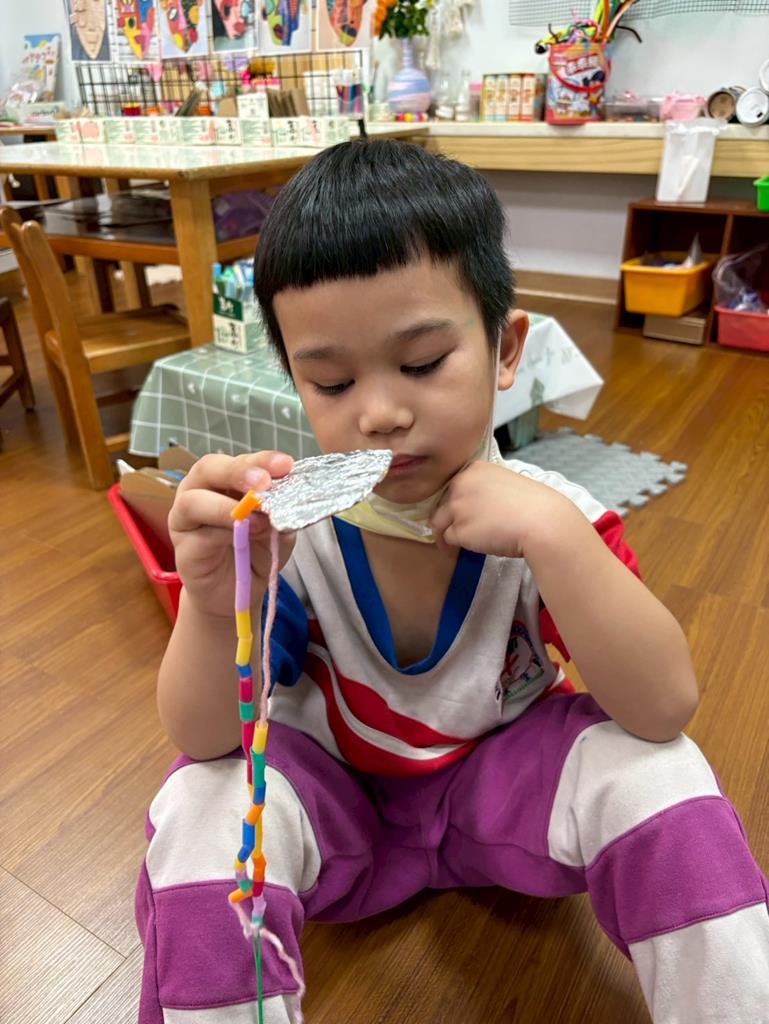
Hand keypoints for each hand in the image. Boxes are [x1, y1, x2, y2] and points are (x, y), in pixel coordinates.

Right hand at [168, 451, 295, 618]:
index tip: (286, 465)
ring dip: (227, 506)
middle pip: (209, 468)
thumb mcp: (277, 530)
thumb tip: (284, 499)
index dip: (263, 460)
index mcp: (226, 481)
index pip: (241, 460)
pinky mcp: (182, 546)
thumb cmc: (254, 553)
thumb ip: (280, 512)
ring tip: (258, 518)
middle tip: (264, 482)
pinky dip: (223, 531)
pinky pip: (198, 533)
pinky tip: (244, 536)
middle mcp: (200, 491)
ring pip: (193, 499)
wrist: (236, 594)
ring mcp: (186, 518)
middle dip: (238, 471)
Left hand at [428, 461, 569, 557]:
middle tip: (457, 530)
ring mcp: (457, 507)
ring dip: (446, 533)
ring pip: (439, 522)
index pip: (454, 485)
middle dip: (448, 517)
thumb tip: (478, 507)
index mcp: (474, 469)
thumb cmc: (533, 504)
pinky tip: (465, 549)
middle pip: (443, 503)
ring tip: (453, 544)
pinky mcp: (459, 530)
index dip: (457, 501)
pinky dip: (455, 545)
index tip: (464, 512)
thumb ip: (486, 489)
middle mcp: (460, 484)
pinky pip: (448, 539)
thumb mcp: (506, 483)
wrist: (541, 522)